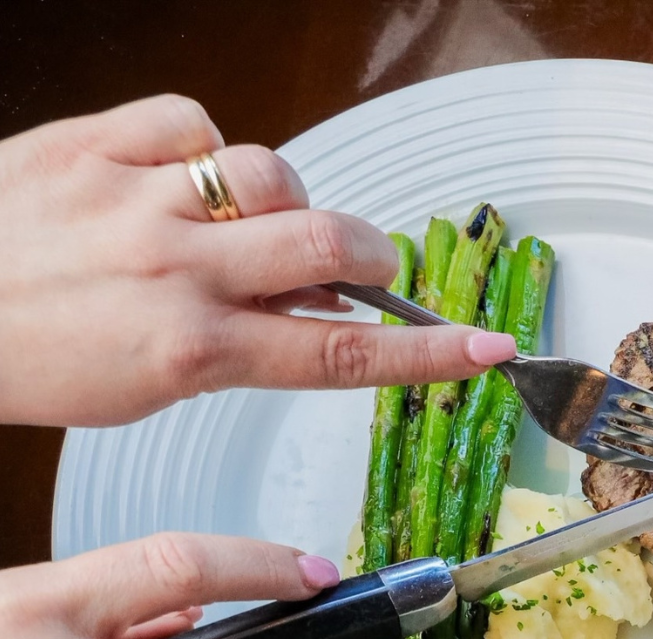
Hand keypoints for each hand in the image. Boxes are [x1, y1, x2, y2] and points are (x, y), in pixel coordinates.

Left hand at [0, 95, 517, 427]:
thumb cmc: (28, 356)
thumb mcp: (148, 386)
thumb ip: (240, 345)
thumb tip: (316, 305)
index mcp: (193, 351)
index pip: (342, 351)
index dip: (429, 352)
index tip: (489, 348)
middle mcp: (173, 272)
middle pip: (326, 245)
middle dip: (366, 252)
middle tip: (360, 264)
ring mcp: (133, 202)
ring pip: (266, 175)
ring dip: (280, 198)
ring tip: (251, 220)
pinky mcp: (89, 145)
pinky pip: (184, 122)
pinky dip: (197, 145)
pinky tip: (178, 174)